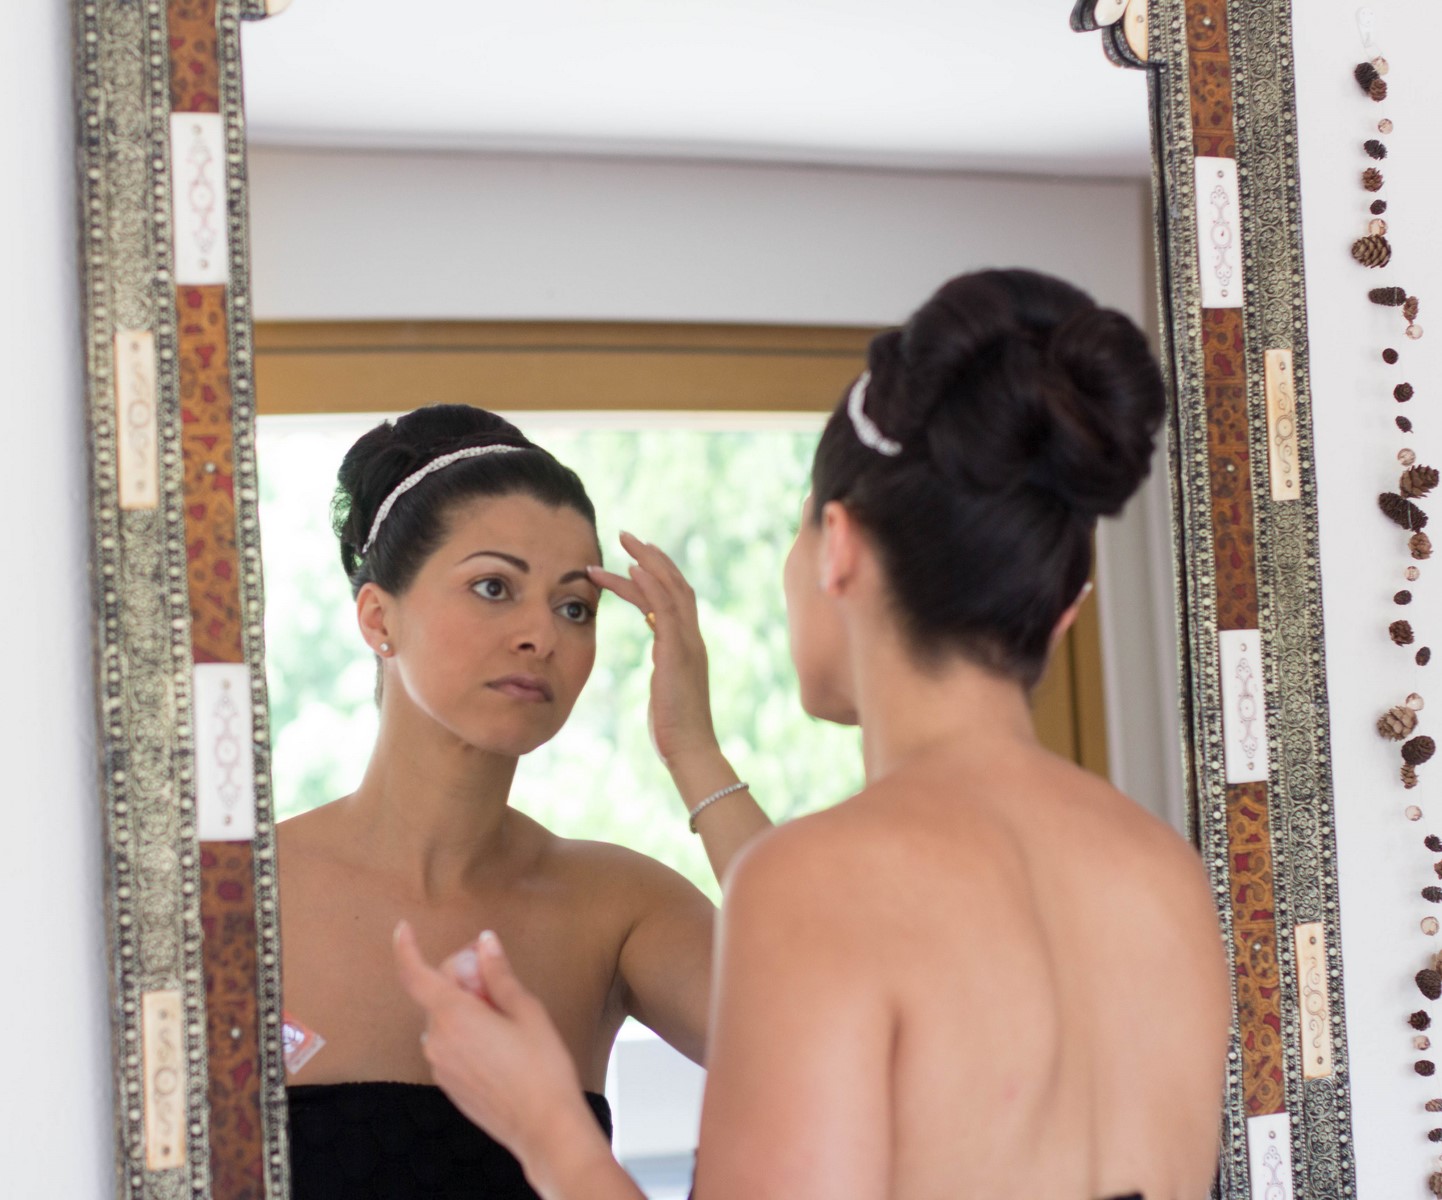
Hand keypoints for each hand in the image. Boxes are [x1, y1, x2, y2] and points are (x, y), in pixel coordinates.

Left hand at [392, 923, 596, 1170]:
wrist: (543, 1128)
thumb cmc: (542, 1068)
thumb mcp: (527, 1011)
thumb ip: (499, 974)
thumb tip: (485, 943)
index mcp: (454, 1017)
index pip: (416, 975)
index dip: (405, 949)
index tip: (404, 929)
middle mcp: (438, 1041)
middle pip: (438, 994)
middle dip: (462, 977)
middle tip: (497, 974)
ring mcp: (440, 1066)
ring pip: (445, 1020)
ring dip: (466, 1006)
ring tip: (506, 1015)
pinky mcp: (449, 1084)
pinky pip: (450, 1045)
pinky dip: (467, 1031)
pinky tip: (500, 1041)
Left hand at [588, 532, 718, 767]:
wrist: (689, 750)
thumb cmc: (674, 731)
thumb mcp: (666, 694)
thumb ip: (665, 677)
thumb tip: (660, 677)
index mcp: (688, 647)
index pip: (676, 599)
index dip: (658, 575)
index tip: (636, 557)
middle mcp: (692, 638)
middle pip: (676, 584)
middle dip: (652, 557)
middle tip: (628, 536)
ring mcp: (687, 643)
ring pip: (670, 589)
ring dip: (646, 562)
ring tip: (624, 541)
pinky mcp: (676, 652)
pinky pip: (663, 609)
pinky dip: (649, 586)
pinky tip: (631, 569)